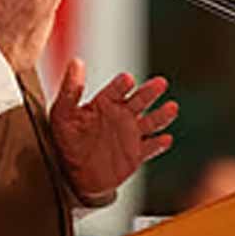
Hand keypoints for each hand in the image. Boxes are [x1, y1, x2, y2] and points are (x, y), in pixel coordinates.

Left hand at [50, 58, 178, 198]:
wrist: (74, 174)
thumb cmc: (67, 139)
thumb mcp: (62, 114)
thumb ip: (70, 90)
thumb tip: (76, 62)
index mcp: (105, 102)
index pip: (116, 89)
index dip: (122, 84)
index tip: (128, 79)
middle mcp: (121, 114)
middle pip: (139, 100)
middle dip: (149, 92)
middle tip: (160, 82)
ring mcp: (130, 134)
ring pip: (150, 122)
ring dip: (161, 115)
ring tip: (172, 107)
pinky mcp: (136, 155)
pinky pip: (149, 148)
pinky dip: (158, 144)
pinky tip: (166, 139)